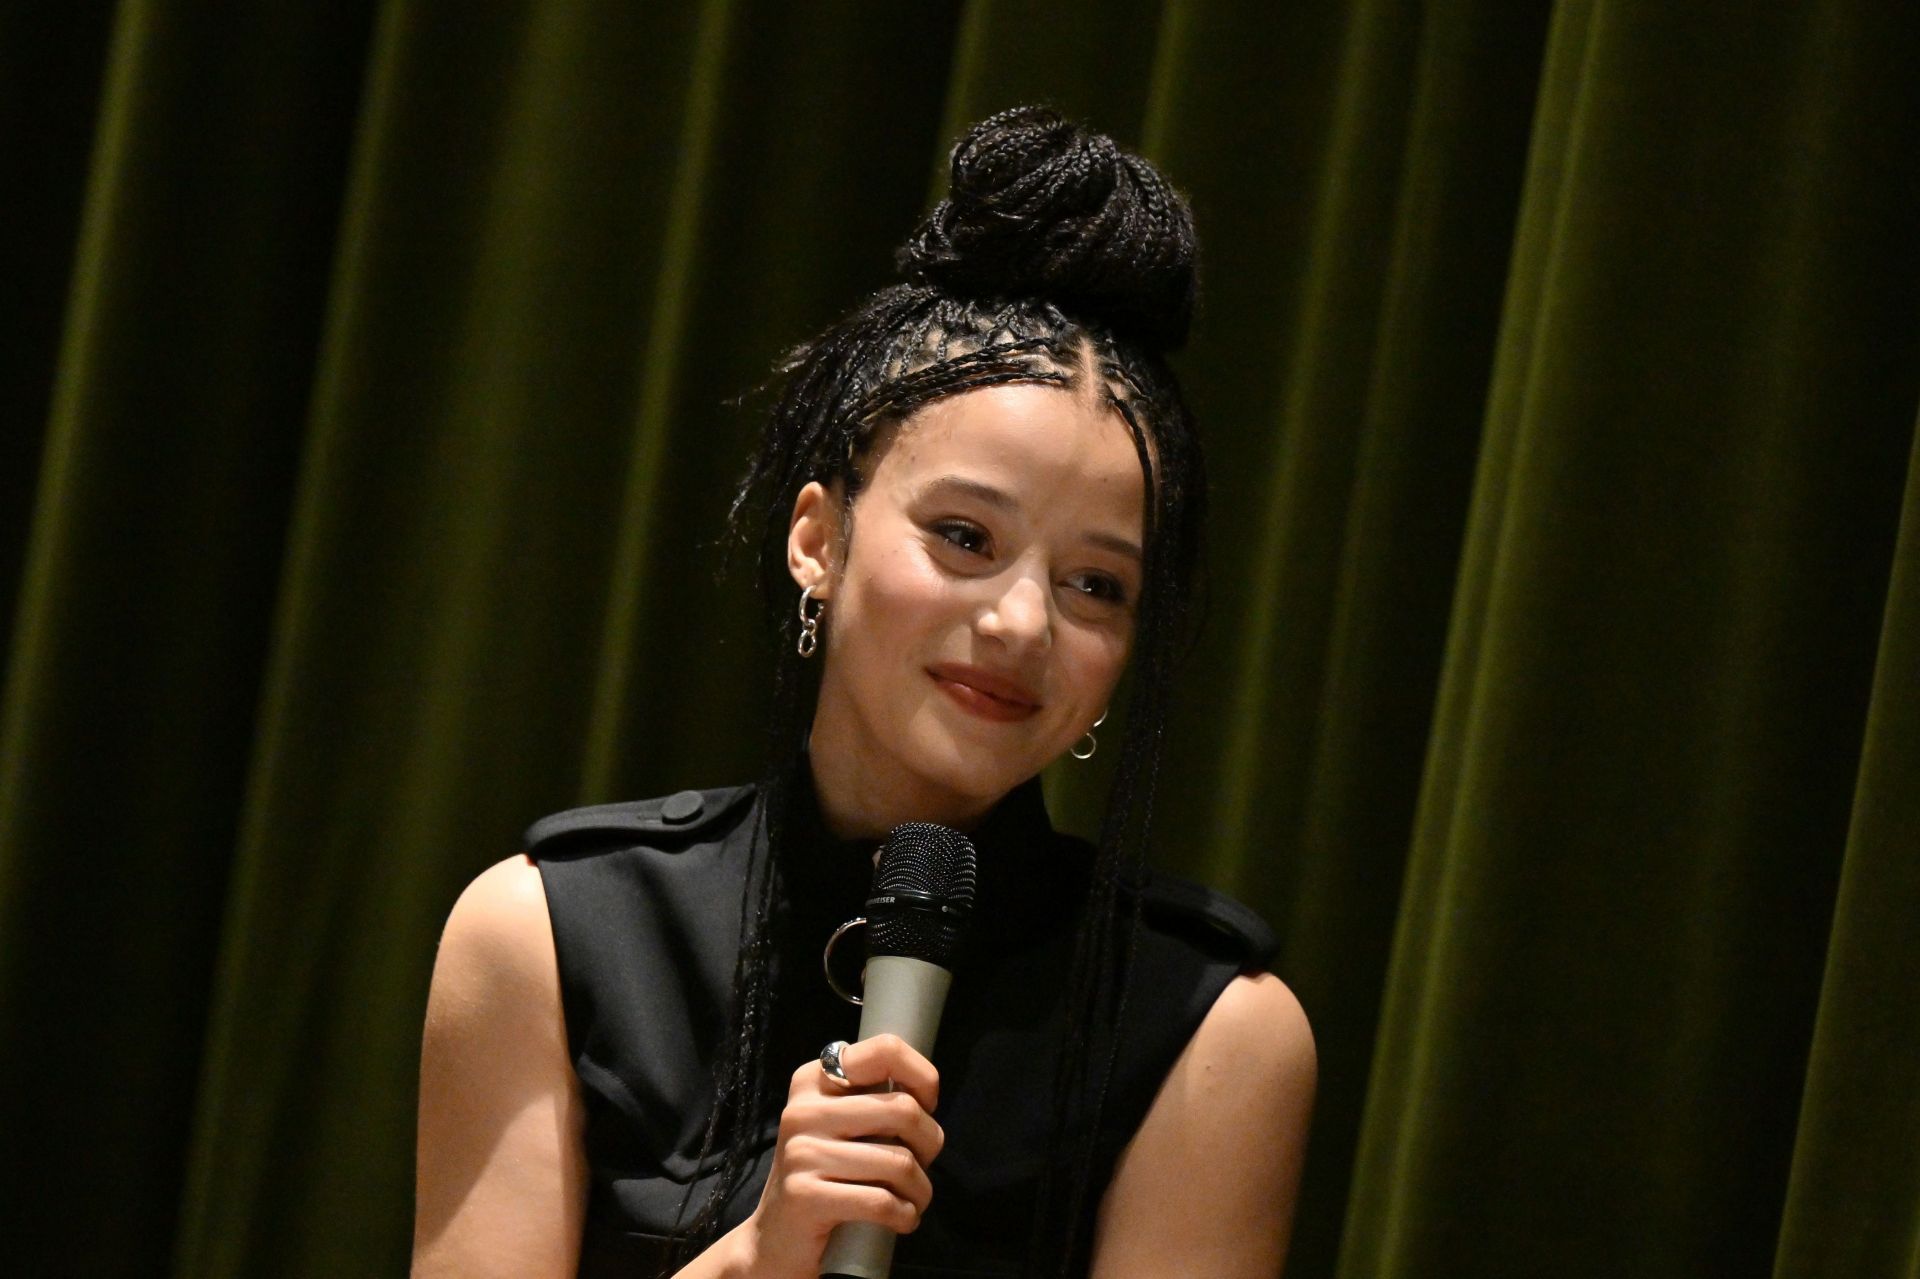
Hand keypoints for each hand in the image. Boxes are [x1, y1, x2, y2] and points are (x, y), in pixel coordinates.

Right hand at [737, 1034, 943, 1277]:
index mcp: (815, 1079)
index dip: (923, 1078)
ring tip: (913, 1199)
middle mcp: (803, 1109)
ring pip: (899, 1161)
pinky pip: (881, 1201)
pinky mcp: (804, 1196)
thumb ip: (875, 1098)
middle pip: (903, 1109)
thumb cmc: (824, 1175)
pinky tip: (902, 1218)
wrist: (774, 1238)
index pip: (886, 1050)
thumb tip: (927, 1092)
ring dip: (920, 1190)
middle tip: (921, 1164)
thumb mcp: (841, 1124)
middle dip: (930, 1142)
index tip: (926, 1107)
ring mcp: (801, 1152)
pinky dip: (904, 1215)